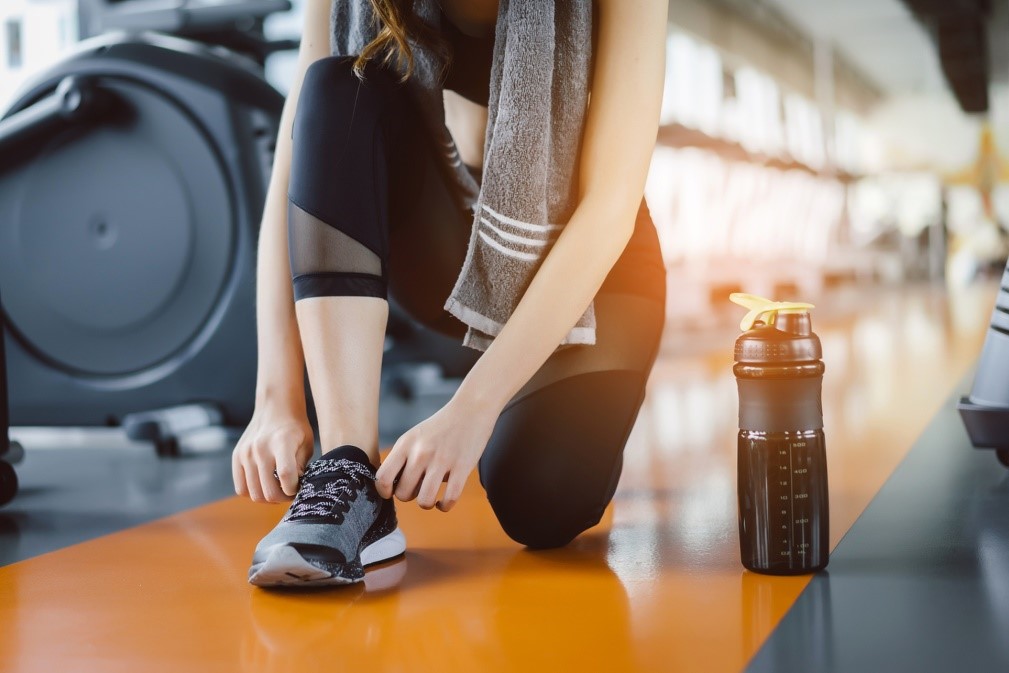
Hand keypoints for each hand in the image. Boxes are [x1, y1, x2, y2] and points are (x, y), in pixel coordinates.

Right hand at [233, 401, 313, 502]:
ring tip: (279, 488)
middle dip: (283, 497)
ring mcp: (246, 453)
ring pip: (255, 494)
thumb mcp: (306, 445)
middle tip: (290, 492)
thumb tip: (293, 490)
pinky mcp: (236, 457)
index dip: (294, 489)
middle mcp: (260, 448)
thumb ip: (301, 468)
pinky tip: (266, 484)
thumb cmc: (296, 429)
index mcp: (281, 442)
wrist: (276, 408)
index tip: (299, 487)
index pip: (286, 476)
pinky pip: (241, 488)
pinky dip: (254, 492)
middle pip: (269, 491)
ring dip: (269, 497)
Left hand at [375, 397, 499, 511]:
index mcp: (406, 444)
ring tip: (431, 497)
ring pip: (424, 501)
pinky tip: (444, 501)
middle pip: (403, 494)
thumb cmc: (441, 426)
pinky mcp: (462, 468)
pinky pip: (449, 499)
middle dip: (409, 496)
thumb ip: (402, 458)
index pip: (382, 477)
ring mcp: (442, 461)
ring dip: (427, 503)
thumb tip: (392, 487)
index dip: (384, 491)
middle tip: (418, 489)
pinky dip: (445, 506)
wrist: (471, 409)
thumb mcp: (415, 436)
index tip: (391, 492)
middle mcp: (421, 453)